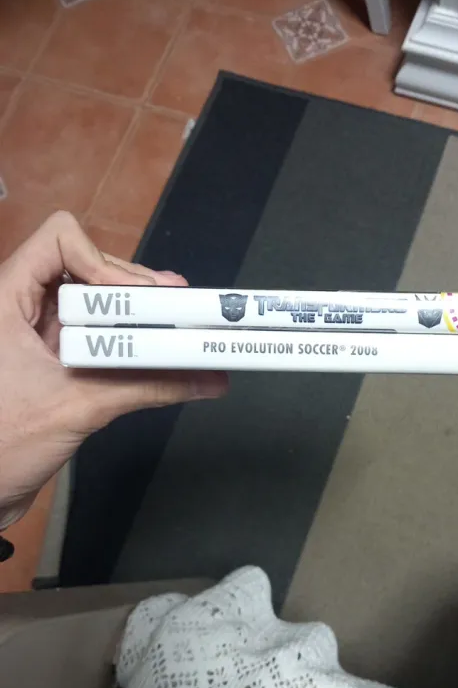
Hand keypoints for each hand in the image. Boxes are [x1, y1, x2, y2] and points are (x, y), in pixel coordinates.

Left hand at [0, 211, 227, 529]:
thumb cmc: (0, 446)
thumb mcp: (79, 408)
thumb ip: (147, 388)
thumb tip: (207, 377)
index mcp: (8, 299)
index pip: (59, 241)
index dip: (102, 259)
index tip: (136, 299)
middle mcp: (24, 307)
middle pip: (88, 267)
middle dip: (135, 287)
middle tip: (180, 306)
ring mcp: (40, 334)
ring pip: (96, 303)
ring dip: (139, 314)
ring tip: (179, 325)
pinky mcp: (55, 361)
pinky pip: (100, 338)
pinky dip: (132, 343)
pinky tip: (165, 356)